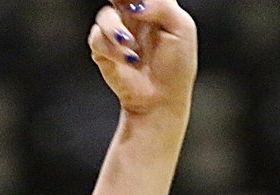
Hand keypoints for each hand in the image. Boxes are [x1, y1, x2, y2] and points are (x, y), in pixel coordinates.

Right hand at [89, 0, 197, 117]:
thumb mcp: (182, 28)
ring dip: (116, 30)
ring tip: (132, 47)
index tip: (139, 3)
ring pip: (104, 15)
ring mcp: (117, 32)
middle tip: (128, 10)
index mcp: (152, 5)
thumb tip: (136, 5)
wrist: (162, 99)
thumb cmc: (176, 67)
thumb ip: (163, 5)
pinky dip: (112, 48)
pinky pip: (97, 37)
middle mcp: (131, 15)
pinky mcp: (103, 51)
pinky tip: (129, 59)